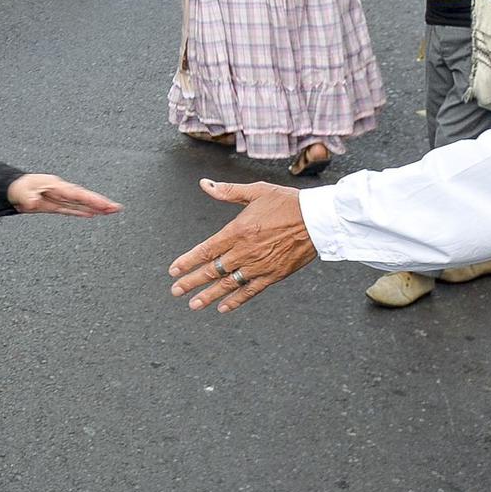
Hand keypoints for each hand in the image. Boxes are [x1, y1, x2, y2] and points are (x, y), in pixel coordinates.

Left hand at [7, 174, 121, 217]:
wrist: (10, 188)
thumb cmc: (16, 187)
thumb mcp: (20, 192)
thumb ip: (28, 198)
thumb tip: (32, 203)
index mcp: (56, 185)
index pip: (78, 194)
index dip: (92, 200)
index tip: (105, 204)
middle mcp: (60, 190)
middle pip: (84, 197)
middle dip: (101, 203)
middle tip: (117, 208)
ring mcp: (59, 197)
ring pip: (81, 203)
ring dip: (95, 207)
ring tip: (111, 211)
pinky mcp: (54, 205)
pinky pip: (71, 209)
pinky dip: (82, 211)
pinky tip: (92, 214)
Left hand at [169, 179, 318, 313]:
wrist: (317, 219)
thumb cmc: (287, 202)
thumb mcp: (256, 191)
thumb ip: (227, 191)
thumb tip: (204, 184)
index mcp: (238, 231)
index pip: (206, 250)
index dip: (188, 261)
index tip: (173, 270)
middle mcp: (245, 251)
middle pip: (213, 270)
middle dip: (191, 281)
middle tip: (175, 291)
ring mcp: (259, 265)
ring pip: (228, 284)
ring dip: (209, 295)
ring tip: (193, 304)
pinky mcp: (273, 275)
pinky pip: (250, 291)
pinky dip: (236, 300)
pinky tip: (223, 307)